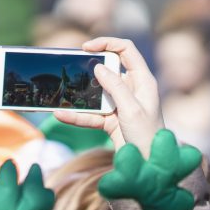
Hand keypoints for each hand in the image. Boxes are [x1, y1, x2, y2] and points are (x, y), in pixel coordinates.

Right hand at [53, 37, 162, 154]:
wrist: (149, 165)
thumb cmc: (148, 136)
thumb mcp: (131, 109)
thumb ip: (115, 87)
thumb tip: (98, 67)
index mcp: (142, 81)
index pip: (126, 50)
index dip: (107, 43)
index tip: (86, 47)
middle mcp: (131, 89)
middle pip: (107, 69)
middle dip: (88, 68)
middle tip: (70, 67)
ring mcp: (120, 104)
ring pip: (95, 92)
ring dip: (79, 94)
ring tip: (60, 92)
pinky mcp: (110, 119)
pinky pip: (90, 113)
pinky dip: (76, 115)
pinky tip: (61, 115)